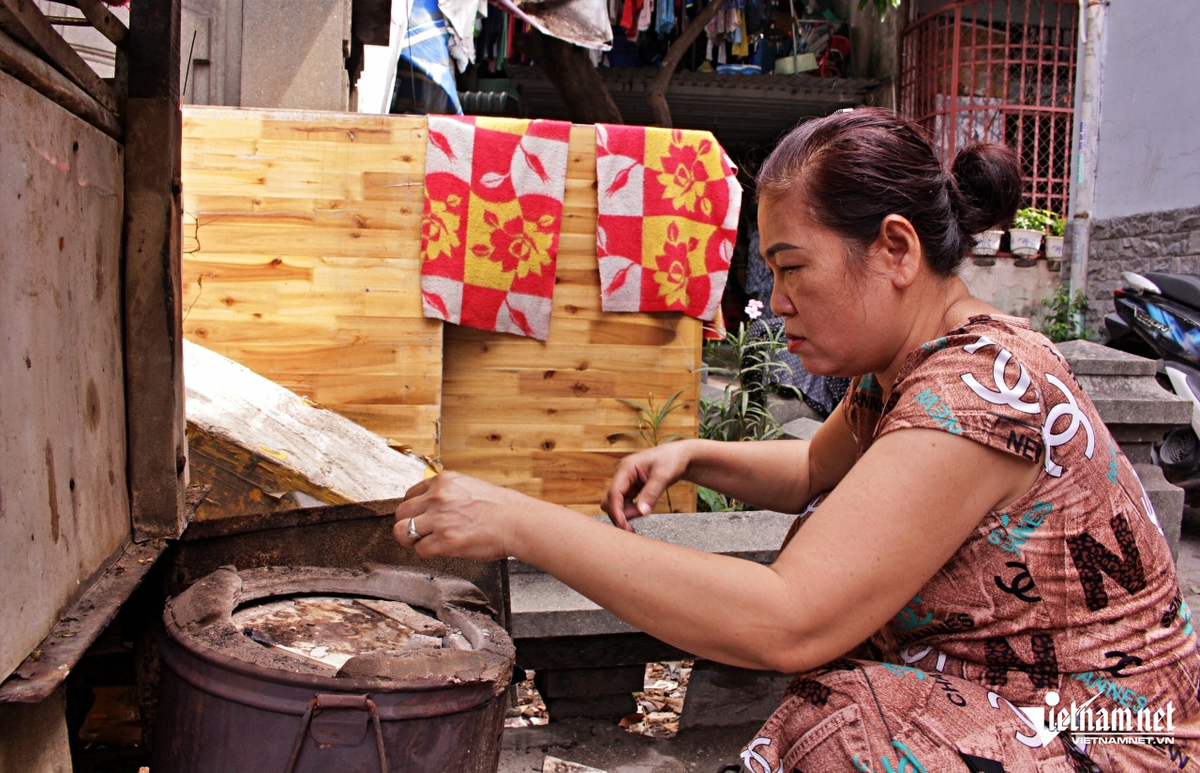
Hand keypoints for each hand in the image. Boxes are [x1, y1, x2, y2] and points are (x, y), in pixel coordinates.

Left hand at [393, 471, 526, 560]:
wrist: (518, 522)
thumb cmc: (501, 507)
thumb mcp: (470, 485)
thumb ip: (448, 492)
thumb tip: (433, 505)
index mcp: (443, 481)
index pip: (410, 494)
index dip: (414, 508)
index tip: (419, 516)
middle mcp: (437, 497)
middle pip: (401, 512)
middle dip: (407, 523)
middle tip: (417, 532)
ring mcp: (439, 519)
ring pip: (402, 531)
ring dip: (411, 540)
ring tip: (424, 542)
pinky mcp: (445, 541)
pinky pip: (420, 549)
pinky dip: (427, 552)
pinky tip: (440, 550)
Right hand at [602, 441, 692, 531]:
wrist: (680, 456)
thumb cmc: (672, 460)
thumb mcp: (663, 476)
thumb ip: (651, 494)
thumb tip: (642, 512)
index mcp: (626, 468)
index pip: (614, 492)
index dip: (616, 511)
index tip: (623, 525)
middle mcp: (622, 474)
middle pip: (610, 500)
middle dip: (619, 514)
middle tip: (633, 527)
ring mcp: (626, 482)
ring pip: (617, 503)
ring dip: (625, 514)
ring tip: (642, 515)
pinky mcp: (632, 488)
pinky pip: (625, 503)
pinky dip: (631, 511)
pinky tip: (641, 512)